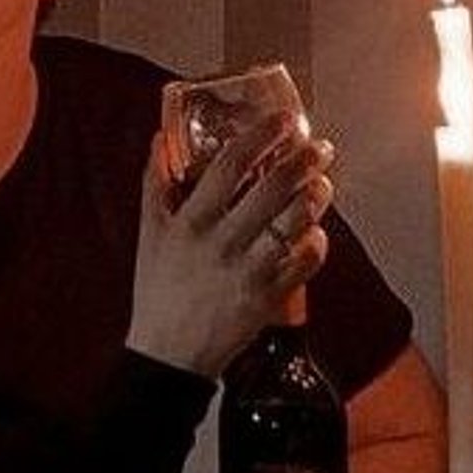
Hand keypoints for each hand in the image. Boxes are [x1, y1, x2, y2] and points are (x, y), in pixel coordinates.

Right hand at [126, 110, 331, 377]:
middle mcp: (221, 243)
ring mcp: (247, 272)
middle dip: (303, 160)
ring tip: (323, 182)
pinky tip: (316, 231)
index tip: (282, 119)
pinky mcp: (268, 298)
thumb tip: (159, 137)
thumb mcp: (149, 233)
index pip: (230, 165)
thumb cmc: (158, 289)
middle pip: (272, 188)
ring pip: (294, 222)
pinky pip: (304, 263)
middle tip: (320, 146)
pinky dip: (316, 243)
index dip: (260, 136)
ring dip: (316, 196)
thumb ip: (156, 182)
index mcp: (190, 222)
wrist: (168, 353)